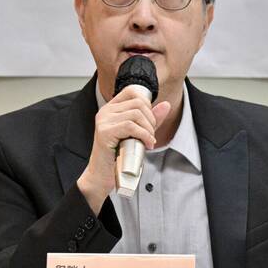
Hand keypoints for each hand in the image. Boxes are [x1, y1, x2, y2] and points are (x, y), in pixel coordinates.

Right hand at [77, 86, 170, 212]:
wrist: (101, 176)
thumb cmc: (118, 156)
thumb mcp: (138, 134)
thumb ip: (150, 120)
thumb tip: (166, 105)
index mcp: (111, 108)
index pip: (132, 91)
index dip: (147, 103)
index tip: (149, 120)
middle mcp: (105, 111)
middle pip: (138, 103)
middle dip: (151, 119)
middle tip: (151, 135)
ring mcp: (103, 121)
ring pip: (136, 114)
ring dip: (148, 129)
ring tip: (148, 141)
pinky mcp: (104, 132)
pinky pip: (130, 126)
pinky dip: (144, 135)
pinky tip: (146, 144)